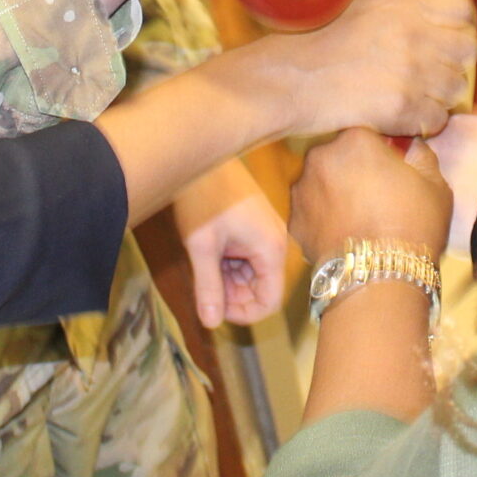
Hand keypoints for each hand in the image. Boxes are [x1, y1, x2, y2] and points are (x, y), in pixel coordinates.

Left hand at [172, 159, 289, 327]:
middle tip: (202, 284)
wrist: (200, 153)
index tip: (214, 309)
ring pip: (251, 275)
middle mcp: (276, 243)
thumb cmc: (203, 198)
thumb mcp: (202, 247)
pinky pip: (247, 258)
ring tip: (202, 264)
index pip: (269, 301)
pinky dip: (228, 264)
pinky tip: (207, 252)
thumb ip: (208, 287)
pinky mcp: (255, 227)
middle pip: (260, 289)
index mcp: (271, 249)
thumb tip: (211, 322)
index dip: (243, 314)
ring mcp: (267, 234)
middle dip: (232, 295)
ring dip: (228, 279)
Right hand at [251, 0, 476, 139]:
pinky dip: (423, 121)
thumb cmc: (321, 43)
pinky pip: (438, 118)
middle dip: (454, 60)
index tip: (447, 35)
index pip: (463, 8)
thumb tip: (438, 19)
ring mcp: (411, 72)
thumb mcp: (366, 8)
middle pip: (468, 48)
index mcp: (404, 6)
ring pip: (456, 87)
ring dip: (439, 93)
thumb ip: (406, 10)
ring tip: (412, 93)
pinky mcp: (403, 107)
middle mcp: (413, 35)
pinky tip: (402, 114)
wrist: (293, 79)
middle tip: (432, 70)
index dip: (458, 24)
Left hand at [289, 126, 453, 265]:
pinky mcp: (294, 221)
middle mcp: (320, 157)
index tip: (394, 168)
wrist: (379, 279)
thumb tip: (413, 147)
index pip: (368, 133)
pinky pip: (312, 210)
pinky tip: (345, 234)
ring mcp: (302, 190)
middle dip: (355, 170)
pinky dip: (324, 218)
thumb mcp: (435, 184)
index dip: (383, 151)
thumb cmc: (413, 226)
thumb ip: (421, 156)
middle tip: (378, 195)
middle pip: (340, 155)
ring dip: (337, 193)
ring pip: (322, 182)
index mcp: (355, 139)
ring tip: (362, 219)